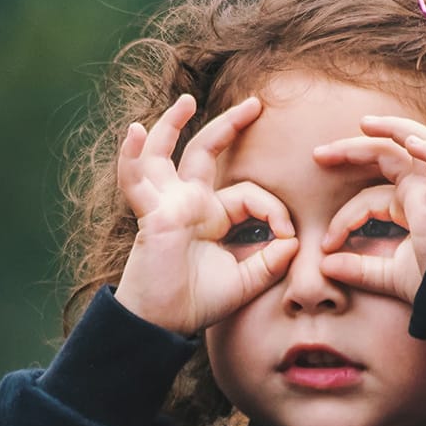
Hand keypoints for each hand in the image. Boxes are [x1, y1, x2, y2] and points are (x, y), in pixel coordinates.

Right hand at [115, 95, 299, 334]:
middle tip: (255, 103)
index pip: (248, 193)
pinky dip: (132, 156)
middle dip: (230, 126)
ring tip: (185, 101)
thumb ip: (270, 262)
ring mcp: (166, 204)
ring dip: (171, 125)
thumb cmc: (197, 303)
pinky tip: (134, 132)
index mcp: (211, 216)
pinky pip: (136, 180)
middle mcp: (188, 203)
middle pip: (205, 152)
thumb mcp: (245, 281)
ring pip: (164, 154)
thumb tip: (293, 242)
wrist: (163, 324)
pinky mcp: (151, 214)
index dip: (274, 210)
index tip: (289, 237)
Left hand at [312, 115, 425, 302]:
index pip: (368, 197)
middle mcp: (423, 191)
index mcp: (409, 204)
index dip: (343, 218)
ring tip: (365, 124)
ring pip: (420, 144)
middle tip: (318, 155)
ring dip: (393, 129)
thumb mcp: (387, 276)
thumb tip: (324, 266)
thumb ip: (358, 270)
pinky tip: (411, 143)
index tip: (325, 245)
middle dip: (353, 149)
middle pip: (387, 155)